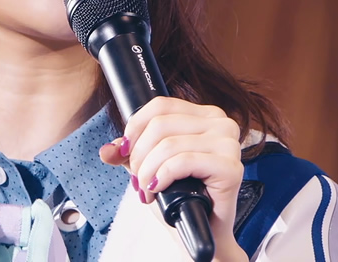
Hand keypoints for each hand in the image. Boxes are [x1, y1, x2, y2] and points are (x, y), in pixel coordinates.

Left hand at [99, 97, 248, 261]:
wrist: (205, 232)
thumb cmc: (181, 197)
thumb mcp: (149, 166)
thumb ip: (128, 154)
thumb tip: (106, 150)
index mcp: (204, 115)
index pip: (160, 105)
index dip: (135, 127)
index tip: (125, 151)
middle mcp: (221, 124)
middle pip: (161, 124)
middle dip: (140, 155)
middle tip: (138, 180)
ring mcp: (229, 144)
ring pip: (169, 144)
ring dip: (148, 171)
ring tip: (146, 190)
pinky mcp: (231, 168)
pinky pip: (183, 162)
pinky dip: (163, 176)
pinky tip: (157, 188)